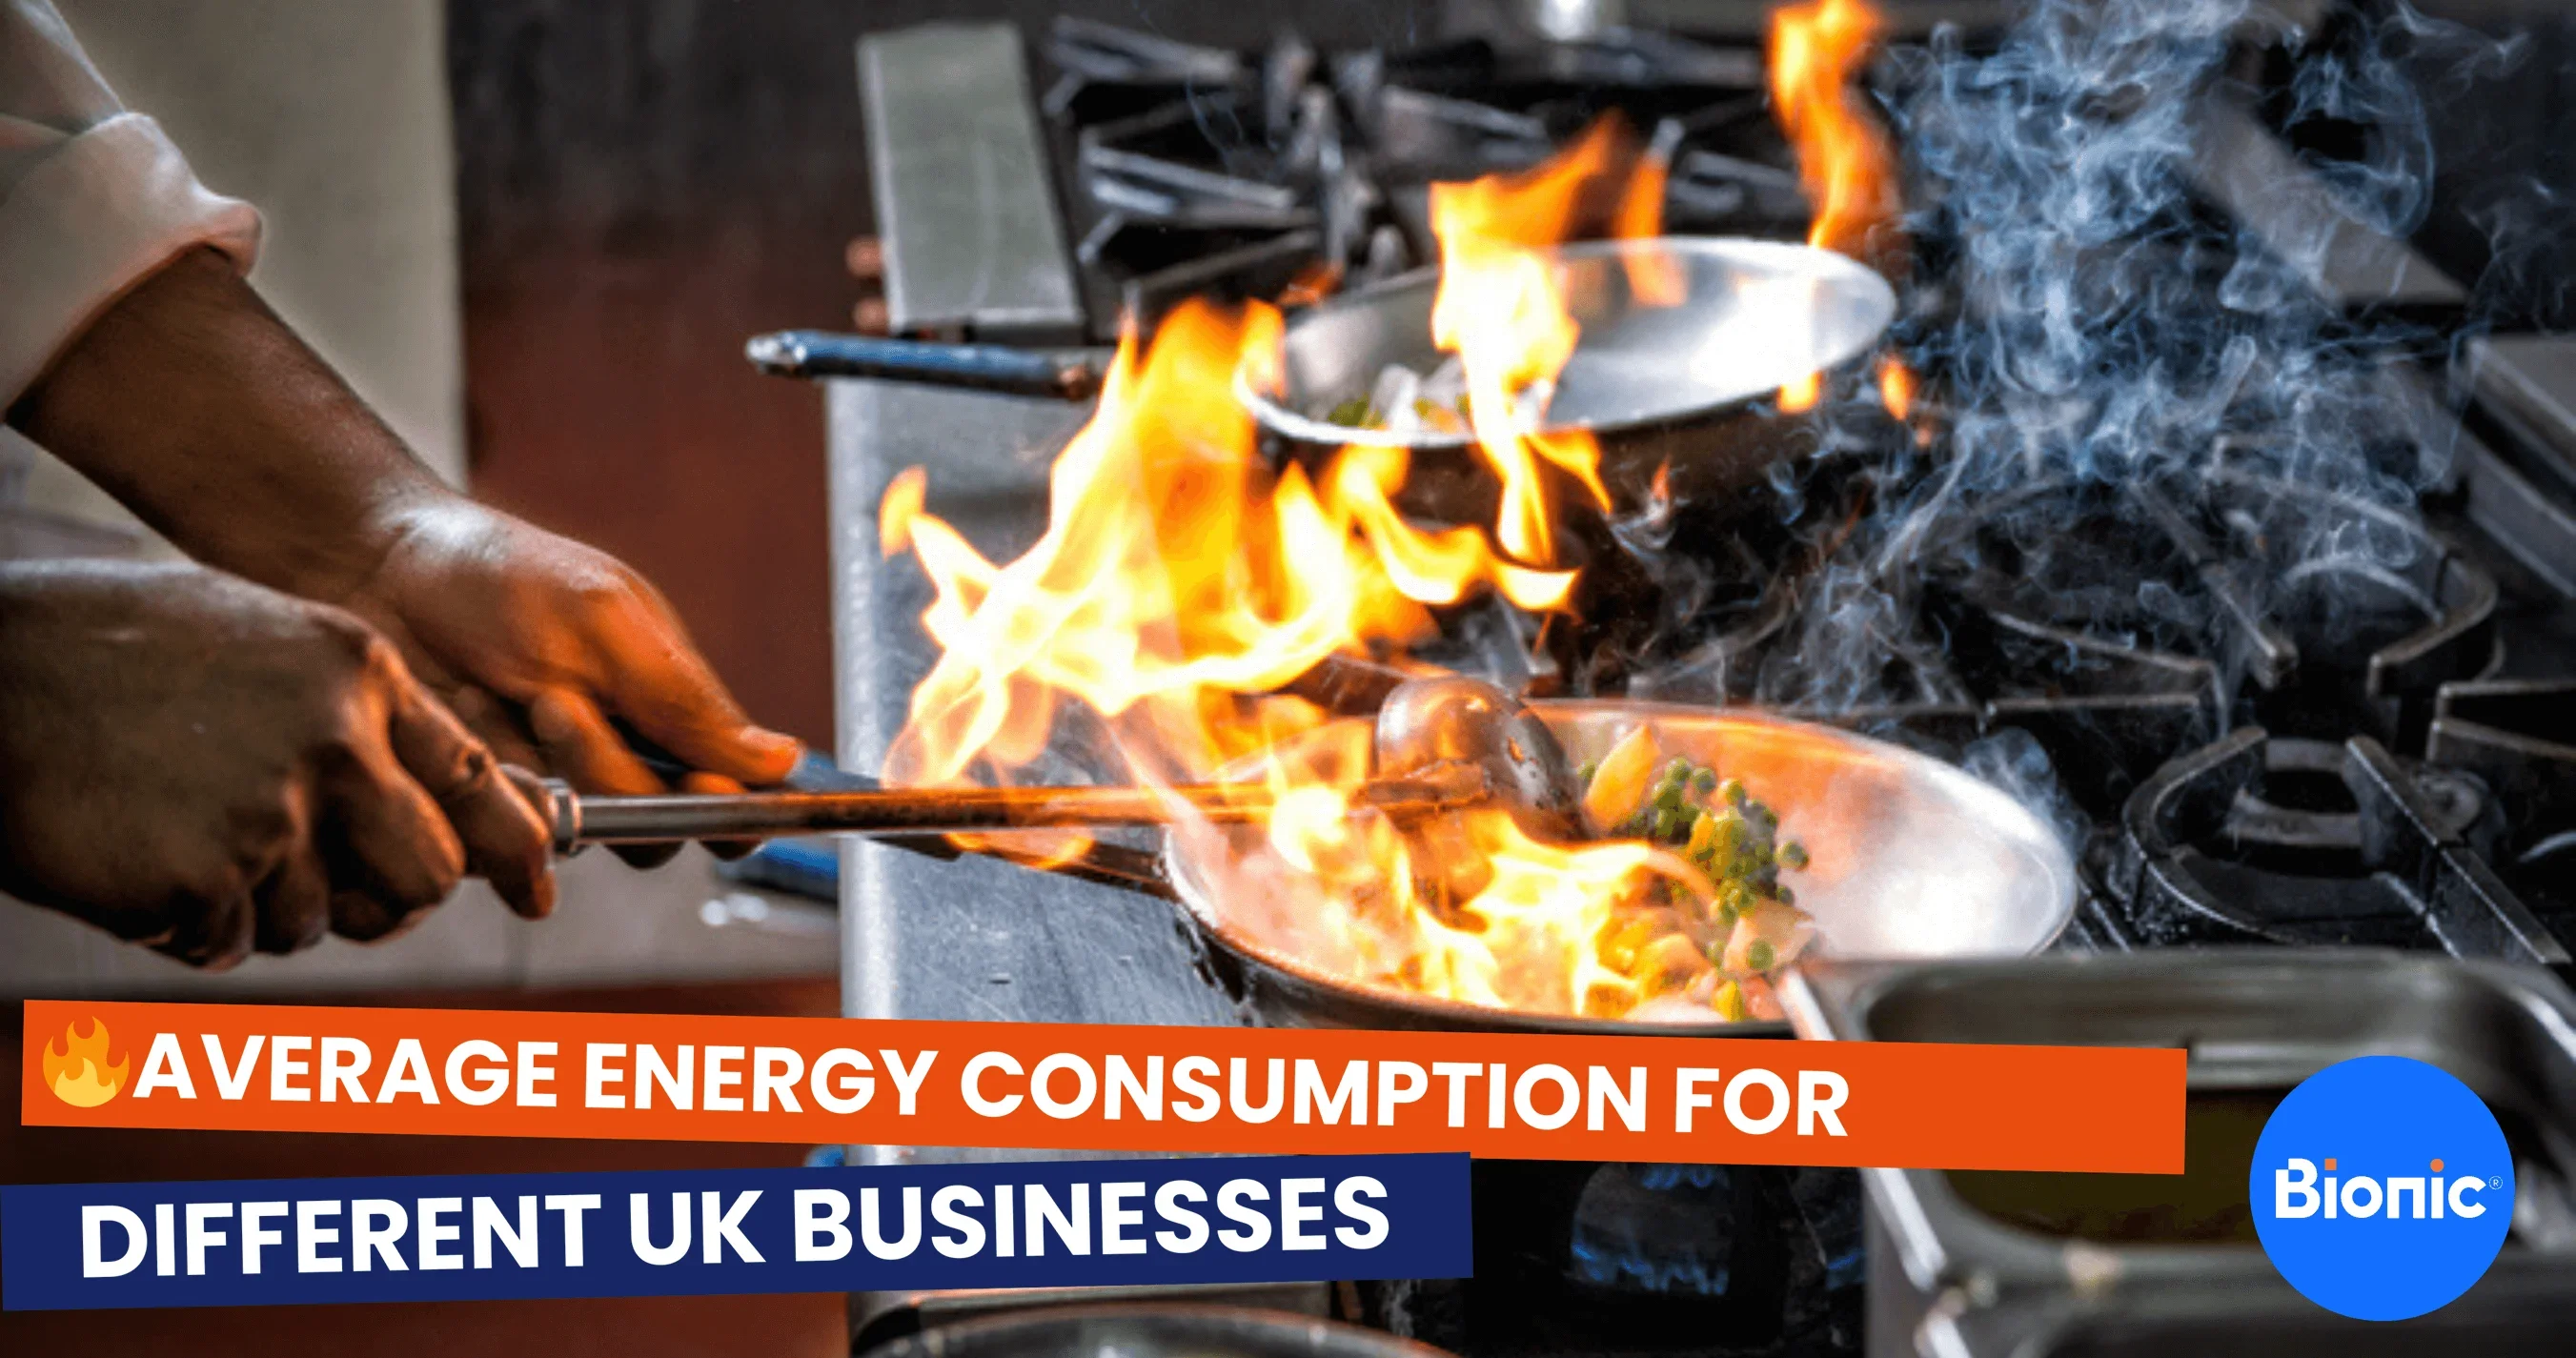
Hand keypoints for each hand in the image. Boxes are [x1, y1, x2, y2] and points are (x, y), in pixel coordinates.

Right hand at [0, 562, 553, 967]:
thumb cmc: (108, 655)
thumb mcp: (260, 642)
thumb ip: (350, 714)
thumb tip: (428, 805)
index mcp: (358, 672)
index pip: (477, 779)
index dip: (516, 846)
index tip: (536, 885)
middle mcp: (335, 740)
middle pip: (429, 876)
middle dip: (390, 899)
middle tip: (328, 887)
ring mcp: (272, 813)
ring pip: (321, 920)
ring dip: (260, 906)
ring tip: (181, 832)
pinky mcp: (206, 880)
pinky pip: (233, 944)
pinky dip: (189, 926)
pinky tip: (138, 859)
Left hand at [340, 498, 800, 863]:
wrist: (372, 569)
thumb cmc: (498, 576)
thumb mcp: (607, 620)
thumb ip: (688, 701)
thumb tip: (783, 761)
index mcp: (670, 715)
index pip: (734, 797)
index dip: (731, 809)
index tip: (701, 786)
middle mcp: (619, 764)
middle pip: (657, 831)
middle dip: (609, 771)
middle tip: (557, 703)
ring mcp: (550, 792)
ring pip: (581, 838)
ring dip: (543, 775)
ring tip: (496, 698)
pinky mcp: (482, 815)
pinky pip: (501, 847)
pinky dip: (481, 796)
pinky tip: (459, 729)